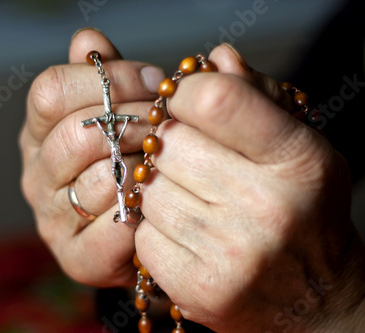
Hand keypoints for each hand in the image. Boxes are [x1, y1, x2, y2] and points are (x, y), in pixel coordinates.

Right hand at [19, 28, 165, 285]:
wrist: (144, 226)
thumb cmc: (132, 158)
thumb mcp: (118, 111)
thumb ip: (103, 76)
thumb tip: (88, 40)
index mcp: (39, 133)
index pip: (51, 91)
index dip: (109, 80)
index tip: (155, 82)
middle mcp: (36, 175)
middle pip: (73, 134)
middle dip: (133, 122)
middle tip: (168, 122)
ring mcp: (51, 219)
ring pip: (97, 180)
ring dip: (143, 167)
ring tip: (166, 162)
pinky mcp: (76, 258)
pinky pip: (112, 229)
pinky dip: (142, 214)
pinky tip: (158, 203)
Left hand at [135, 45, 364, 330]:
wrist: (313, 300)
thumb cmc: (303, 213)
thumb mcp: (297, 148)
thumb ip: (256, 98)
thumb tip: (216, 59)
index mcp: (297, 161)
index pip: (215, 99)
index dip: (186, 95)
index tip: (186, 104)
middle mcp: (266, 207)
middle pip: (169, 144)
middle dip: (171, 146)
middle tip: (191, 160)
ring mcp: (231, 253)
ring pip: (148, 190)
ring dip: (161, 190)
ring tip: (194, 202)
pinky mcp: (198, 288)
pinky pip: (143, 235)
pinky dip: (155, 231)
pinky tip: (185, 236)